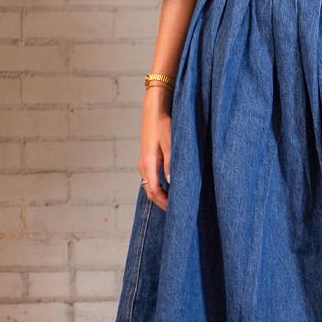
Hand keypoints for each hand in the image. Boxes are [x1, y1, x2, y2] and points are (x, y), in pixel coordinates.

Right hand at [139, 86, 172, 210]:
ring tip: (176, 201)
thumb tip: (172, 184)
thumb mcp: (170, 145)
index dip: (165, 204)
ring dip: (162, 195)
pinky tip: (171, 187)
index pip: (154, 192)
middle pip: (151, 192)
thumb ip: (171, 165)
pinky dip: (160, 187)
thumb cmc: (163, 124)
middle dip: (163, 203)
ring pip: (151, 186)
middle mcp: (144, 166)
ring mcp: (145, 163)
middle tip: (178, 211)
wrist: (154, 109)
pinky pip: (152, 178)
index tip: (177, 212)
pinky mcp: (149, 158)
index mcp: (148, 165)